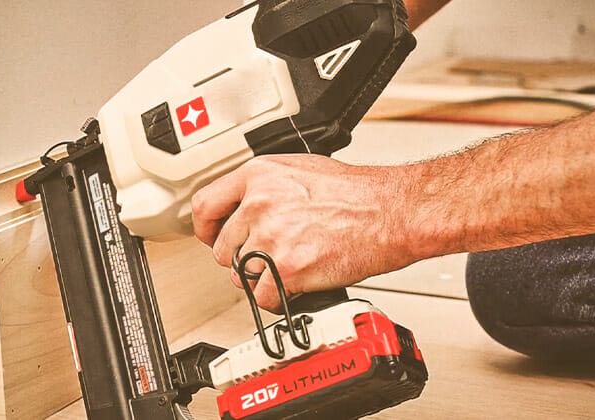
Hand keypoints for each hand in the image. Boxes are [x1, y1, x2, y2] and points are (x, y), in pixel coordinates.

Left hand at [191, 154, 412, 311]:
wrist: (389, 212)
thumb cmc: (357, 193)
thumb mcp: (301, 169)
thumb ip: (265, 186)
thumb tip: (244, 205)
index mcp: (259, 176)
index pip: (205, 205)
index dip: (205, 228)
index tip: (211, 236)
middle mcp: (260, 205)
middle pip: (222, 248)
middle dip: (242, 257)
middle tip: (268, 255)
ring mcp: (272, 238)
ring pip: (241, 275)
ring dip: (261, 278)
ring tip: (289, 266)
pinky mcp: (288, 269)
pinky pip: (262, 296)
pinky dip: (276, 298)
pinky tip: (294, 285)